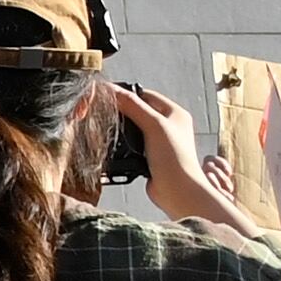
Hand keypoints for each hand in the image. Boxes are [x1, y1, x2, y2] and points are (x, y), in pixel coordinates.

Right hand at [120, 84, 252, 233]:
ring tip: (109, 131)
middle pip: (138, 111)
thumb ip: (132, 106)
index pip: (146, 95)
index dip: (127, 94)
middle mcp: (168, 126)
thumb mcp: (153, 125)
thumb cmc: (175, 158)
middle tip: (104, 113)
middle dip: (121, 112)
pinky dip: (122, 146)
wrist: (177, 190)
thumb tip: (112, 90)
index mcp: (174, 113)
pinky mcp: (150, 157)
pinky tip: (116, 149)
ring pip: (134, 129)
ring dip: (121, 130)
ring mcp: (159, 142)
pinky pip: (132, 146)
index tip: (106, 96)